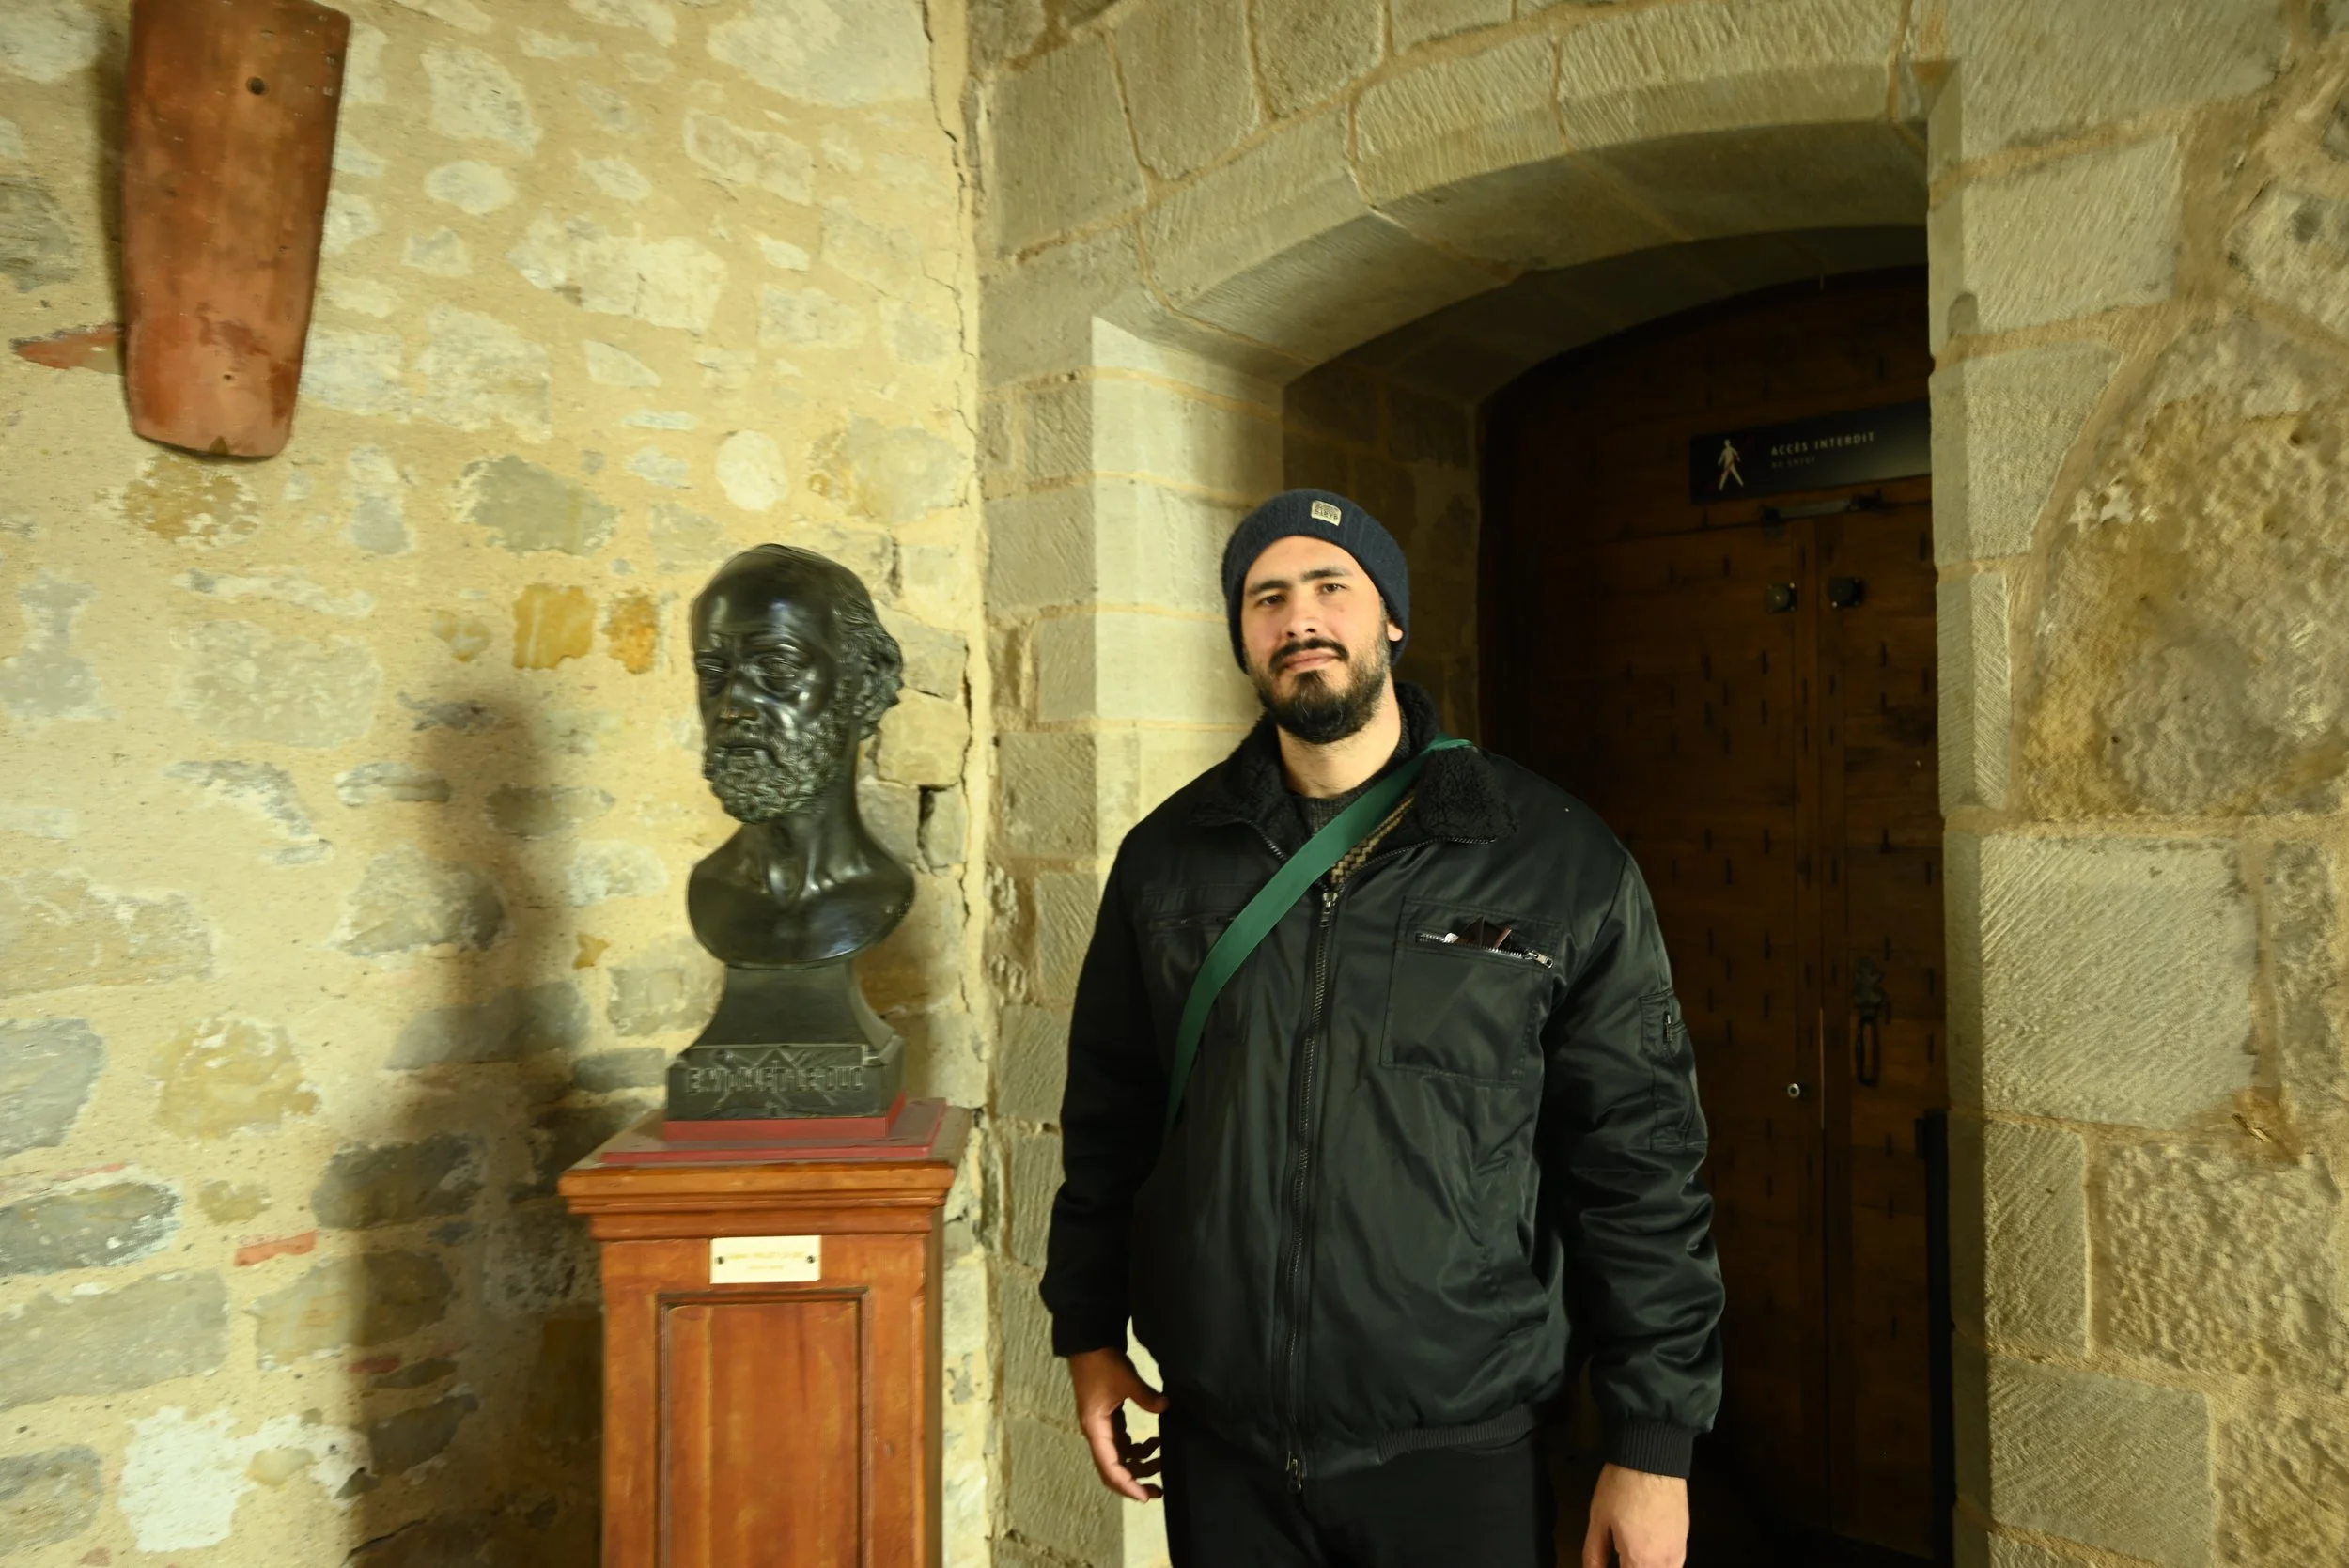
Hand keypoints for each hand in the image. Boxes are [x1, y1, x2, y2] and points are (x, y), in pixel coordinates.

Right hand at [1067, 1348, 1169, 1501]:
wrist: (1088, 1343)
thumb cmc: (1103, 1363)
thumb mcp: (1126, 1379)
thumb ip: (1145, 1396)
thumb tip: (1165, 1407)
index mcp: (1096, 1429)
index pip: (1110, 1468)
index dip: (1128, 1485)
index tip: (1146, 1497)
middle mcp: (1096, 1433)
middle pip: (1113, 1469)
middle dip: (1134, 1482)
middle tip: (1158, 1490)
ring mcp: (1101, 1427)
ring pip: (1119, 1457)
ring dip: (1139, 1464)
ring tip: (1162, 1464)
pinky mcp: (1107, 1419)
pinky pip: (1122, 1443)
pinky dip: (1137, 1448)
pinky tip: (1153, 1442)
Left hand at [1582, 1462, 1687, 1567]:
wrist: (1652, 1459)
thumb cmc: (1623, 1486)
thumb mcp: (1598, 1520)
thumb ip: (1594, 1554)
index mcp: (1640, 1560)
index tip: (1606, 1564)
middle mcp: (1663, 1561)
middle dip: (1631, 1567)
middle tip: (1620, 1557)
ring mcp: (1678, 1551)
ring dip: (1646, 1567)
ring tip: (1630, 1558)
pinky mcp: (1684, 1538)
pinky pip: (1675, 1564)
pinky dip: (1661, 1565)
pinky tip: (1648, 1555)